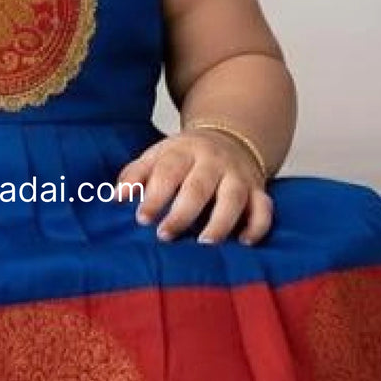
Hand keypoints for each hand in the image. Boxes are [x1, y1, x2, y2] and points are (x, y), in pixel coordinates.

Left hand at [115, 130, 273, 246]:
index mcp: (183, 151)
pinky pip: (264, 207)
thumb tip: (116, 197)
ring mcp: (238, 175)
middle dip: (182, 212)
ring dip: (220, 221)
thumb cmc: (185, 157)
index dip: (155, 195)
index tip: (142, 218)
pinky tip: (244, 242)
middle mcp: (213, 162)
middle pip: (199, 186)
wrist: (230, 137)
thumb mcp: (158, 156)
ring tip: (204, 243)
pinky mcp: (258, 190)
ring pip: (233, 197)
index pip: (167, 171)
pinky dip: (258, 225)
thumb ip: (136, 174)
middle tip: (164, 236)